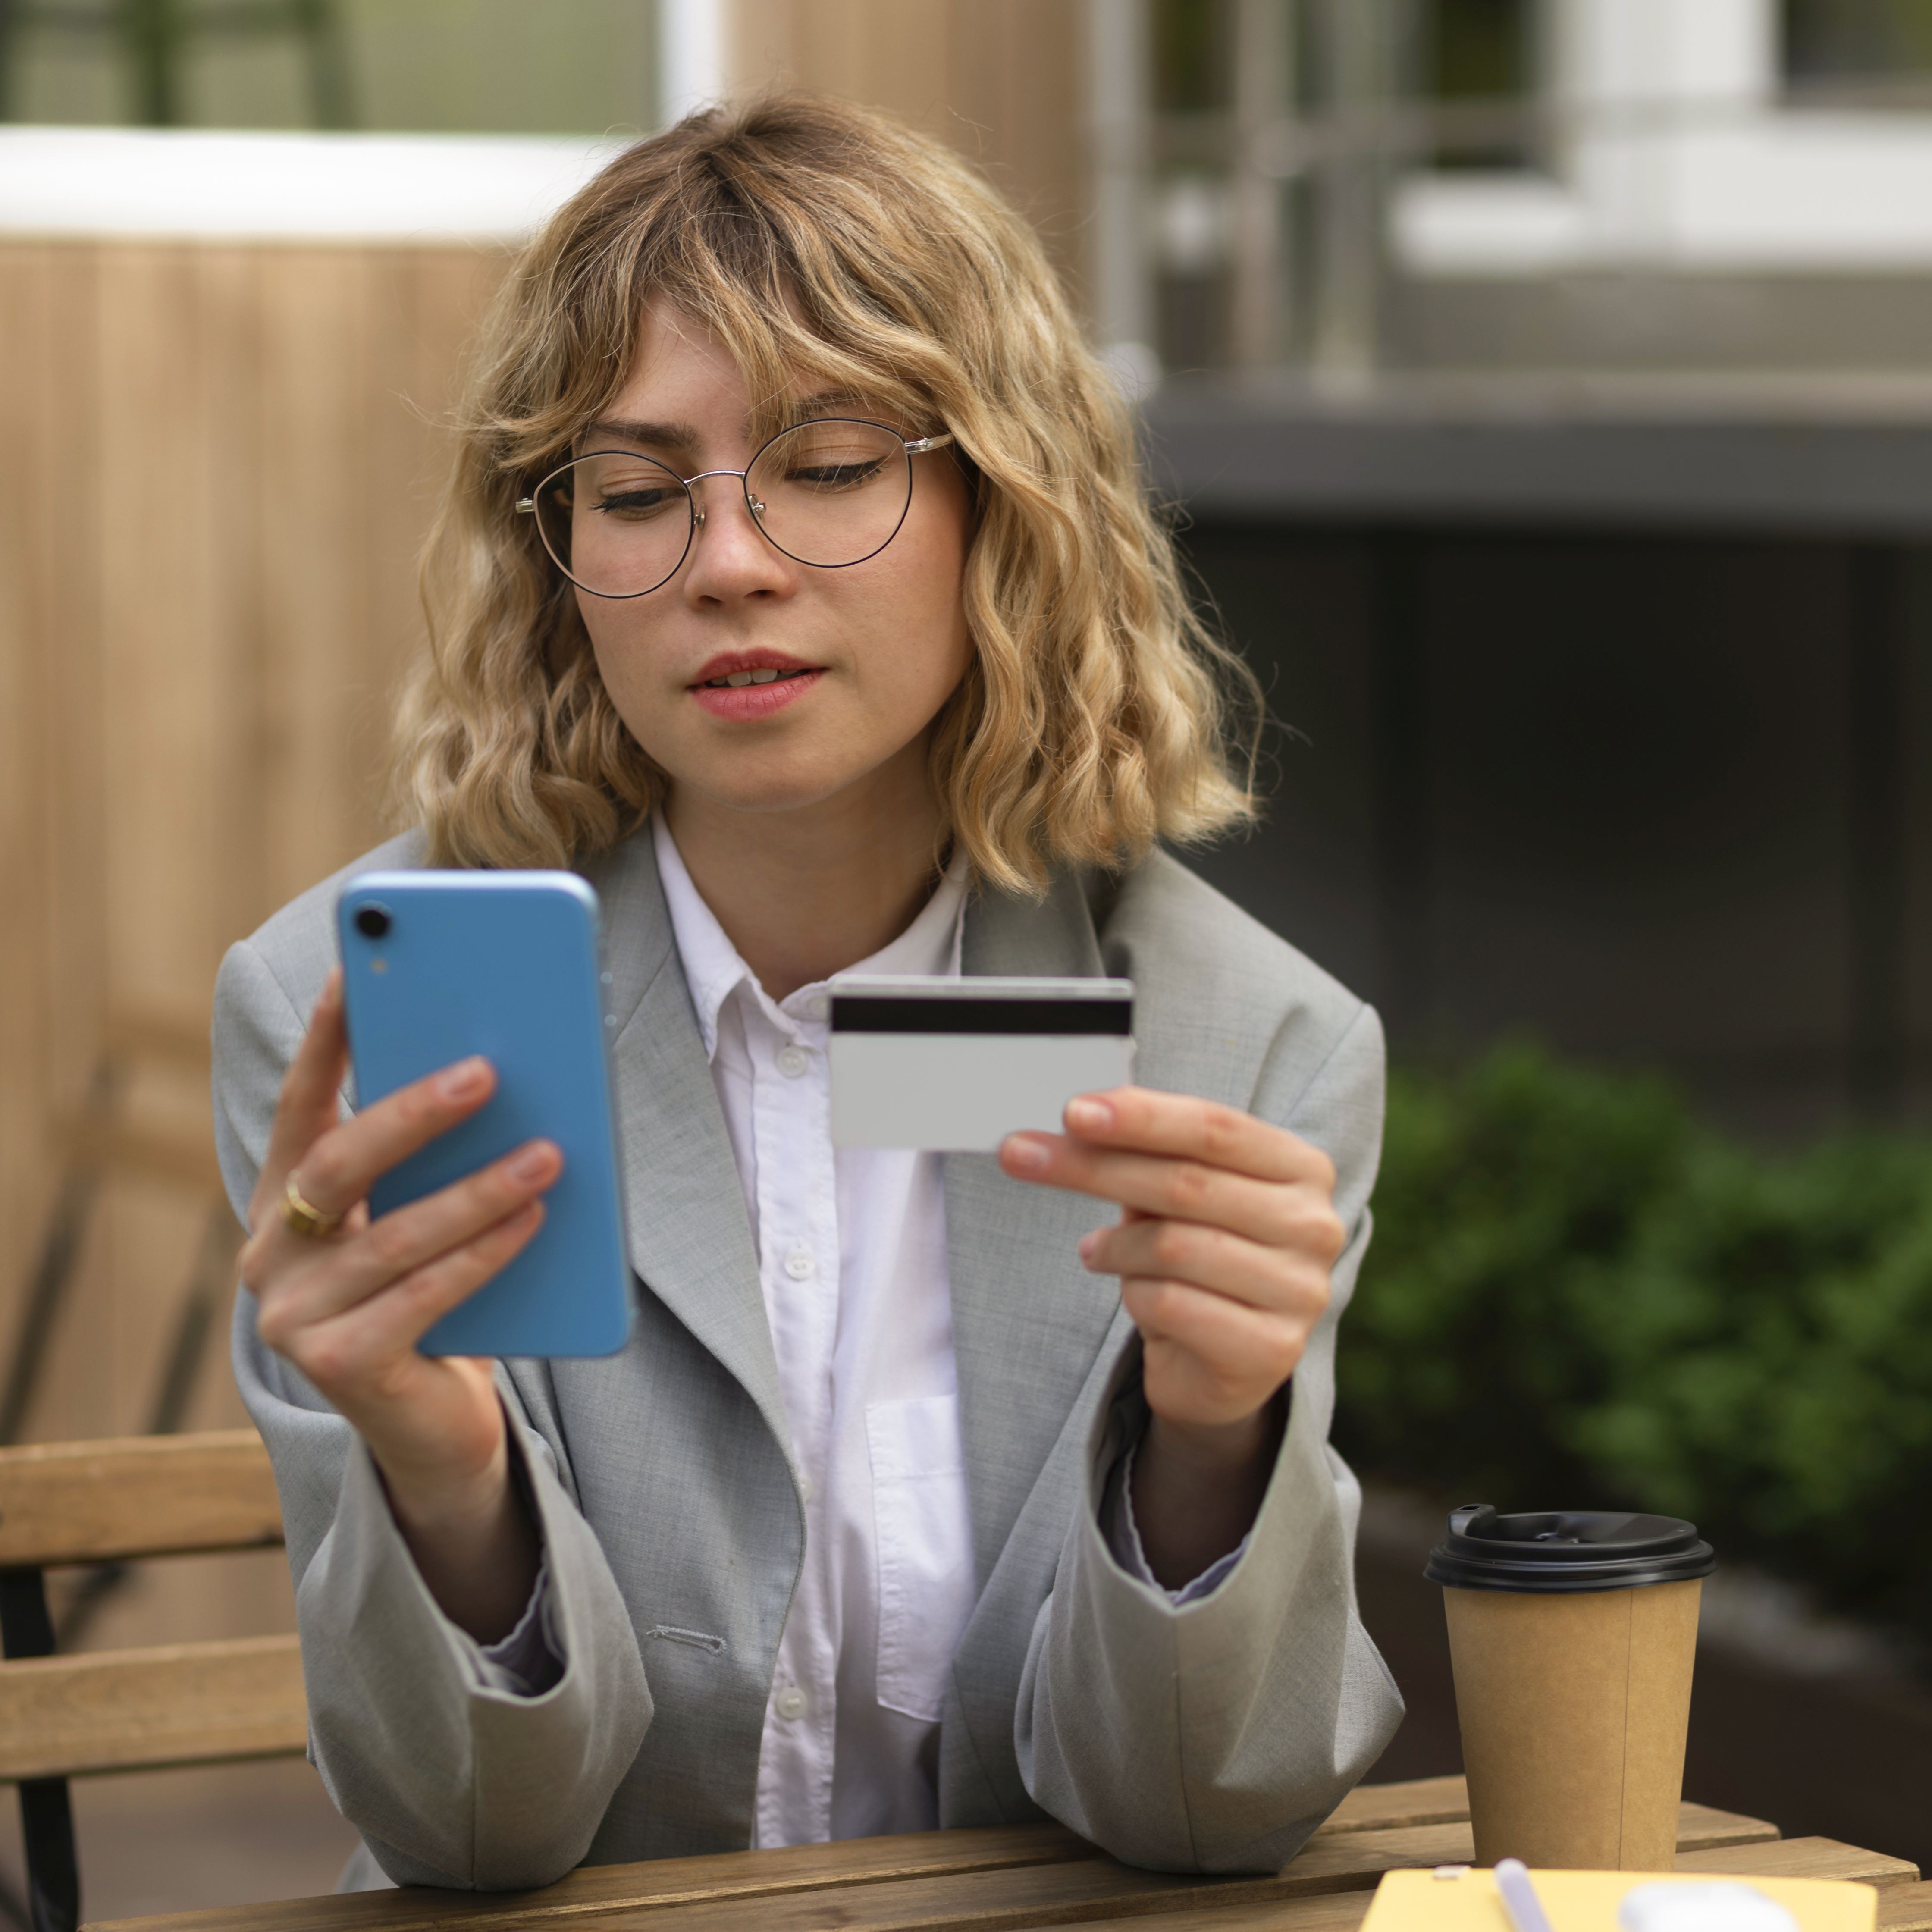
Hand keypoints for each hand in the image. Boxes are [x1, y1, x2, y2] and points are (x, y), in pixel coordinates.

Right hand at [239, 969, 557, 1636]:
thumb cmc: (437, 1297)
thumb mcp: (426, 1217)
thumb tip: (500, 1068)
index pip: (301, 1105)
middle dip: (413, 1112)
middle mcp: (273, 1252)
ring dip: (477, 1189)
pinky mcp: (338, 1367)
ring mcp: (295, 1316)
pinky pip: (422, 1298)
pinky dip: (484, 1255)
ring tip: (548, 1153)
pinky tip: (533, 1220)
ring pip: (394, 1236)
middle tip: (486, 1070)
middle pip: (338, 1163)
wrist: (436, 1427)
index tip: (353, 972)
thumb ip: (436, 1162)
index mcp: (287, 1200)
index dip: (324, 1039)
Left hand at [999, 1087, 1345, 1584]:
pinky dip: (1134, 1294)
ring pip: (1173, 1246)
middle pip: (1186, 1182)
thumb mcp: (1182, 1198)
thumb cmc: (1200, 1258)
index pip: (1215, 1128)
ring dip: (1114, 1247)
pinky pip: (1172, 1305)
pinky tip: (1129, 1291)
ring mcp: (1299, 1290)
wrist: (1226, 1365)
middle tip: (1021, 1154)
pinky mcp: (1271, 1349)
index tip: (1072, 1111)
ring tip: (1093, 1252)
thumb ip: (1149, 1157)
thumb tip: (1077, 1119)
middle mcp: (1313, 1225)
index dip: (1141, 1116)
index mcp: (1301, 1169)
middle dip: (1093, 1166)